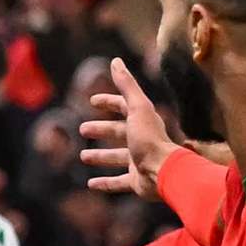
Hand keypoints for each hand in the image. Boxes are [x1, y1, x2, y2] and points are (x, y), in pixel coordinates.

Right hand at [80, 58, 174, 198]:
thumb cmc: (149, 138)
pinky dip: (105, 183)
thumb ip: (127, 85)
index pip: (125, 106)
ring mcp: (139, 161)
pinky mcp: (136, 181)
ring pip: (117, 157)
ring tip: (82, 156)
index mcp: (143, 121)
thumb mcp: (137, 108)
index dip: (109, 102)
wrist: (164, 171)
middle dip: (101, 129)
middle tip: (82, 129)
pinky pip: (118, 182)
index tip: (92, 101)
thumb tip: (115, 61)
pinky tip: (90, 184)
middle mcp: (142, 140)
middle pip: (119, 132)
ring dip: (100, 156)